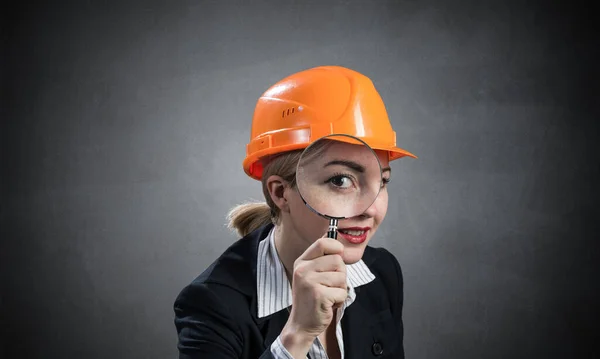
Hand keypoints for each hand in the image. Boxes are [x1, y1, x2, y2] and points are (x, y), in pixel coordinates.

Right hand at [280, 236, 347, 355]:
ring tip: (328, 295)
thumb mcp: (310, 275)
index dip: (336, 246)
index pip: (323, 243)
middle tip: (330, 285)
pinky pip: (342, 292)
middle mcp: (303, 270)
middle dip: (340, 274)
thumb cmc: (310, 299)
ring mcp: (310, 282)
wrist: (301, 324)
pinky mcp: (319, 295)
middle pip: (337, 260)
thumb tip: (339, 245)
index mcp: (302, 262)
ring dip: (340, 289)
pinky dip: (340, 300)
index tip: (339, 254)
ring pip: (342, 277)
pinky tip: (329, 304)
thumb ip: (322, 261)